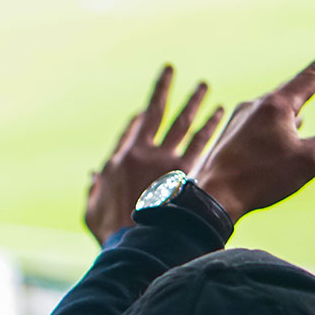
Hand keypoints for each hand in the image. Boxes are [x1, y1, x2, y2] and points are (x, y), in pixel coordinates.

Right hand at [85, 66, 224, 242]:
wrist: (135, 243)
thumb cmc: (112, 232)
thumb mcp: (93, 210)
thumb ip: (95, 189)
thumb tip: (93, 175)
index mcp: (120, 160)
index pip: (131, 130)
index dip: (138, 119)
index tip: (143, 109)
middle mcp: (143, 152)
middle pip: (155, 113)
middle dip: (163, 90)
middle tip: (172, 72)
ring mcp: (165, 159)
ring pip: (182, 123)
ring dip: (194, 102)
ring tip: (204, 87)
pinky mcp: (186, 170)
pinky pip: (201, 141)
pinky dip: (210, 125)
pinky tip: (221, 113)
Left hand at [194, 47, 314, 222]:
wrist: (213, 197)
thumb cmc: (261, 178)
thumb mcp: (309, 160)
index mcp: (275, 107)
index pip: (307, 79)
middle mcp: (254, 107)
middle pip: (287, 91)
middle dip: (306, 83)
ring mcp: (238, 122)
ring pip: (270, 108)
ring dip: (289, 105)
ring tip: (302, 104)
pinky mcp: (228, 138)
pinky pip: (257, 123)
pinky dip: (273, 122)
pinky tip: (276, 130)